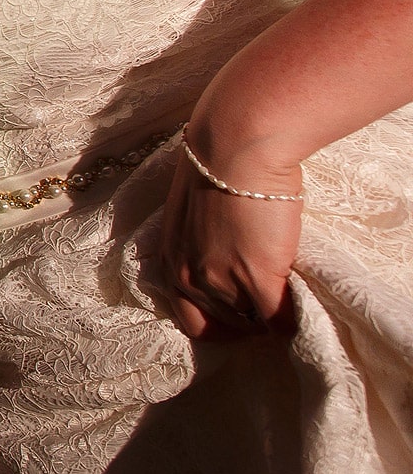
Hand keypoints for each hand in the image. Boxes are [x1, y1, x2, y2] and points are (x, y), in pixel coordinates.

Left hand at [154, 133, 302, 338]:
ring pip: (251, 324)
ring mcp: (221, 282)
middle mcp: (189, 278)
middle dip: (246, 316)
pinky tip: (302, 304)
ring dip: (269, 315)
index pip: (190, 318)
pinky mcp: (256, 279)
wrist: (236, 149)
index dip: (219, 317)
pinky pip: (279, 320)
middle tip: (269, 301)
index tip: (241, 308)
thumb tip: (230, 253)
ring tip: (285, 296)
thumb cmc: (219, 167)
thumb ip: (204, 242)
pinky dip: (293, 319)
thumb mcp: (195, 213)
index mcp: (171, 260)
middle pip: (223, 325)